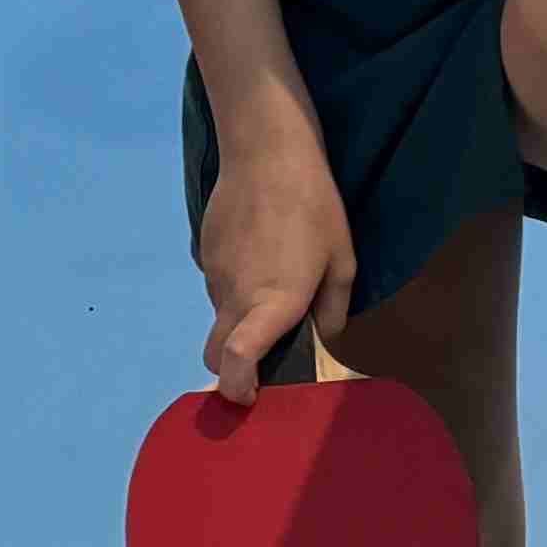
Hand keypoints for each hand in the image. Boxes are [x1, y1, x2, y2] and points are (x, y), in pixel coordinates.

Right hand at [188, 145, 355, 400]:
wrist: (266, 149)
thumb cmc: (314, 206)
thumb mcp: (342, 260)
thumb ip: (332, 309)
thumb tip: (321, 335)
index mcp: (272, 304)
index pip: (235, 359)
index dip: (236, 387)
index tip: (248, 396)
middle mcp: (235, 296)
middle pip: (215, 353)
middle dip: (233, 367)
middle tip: (266, 349)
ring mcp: (214, 274)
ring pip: (220, 315)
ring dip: (240, 316)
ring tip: (273, 276)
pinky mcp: (204, 251)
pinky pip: (218, 283)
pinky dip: (235, 284)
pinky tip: (258, 249)